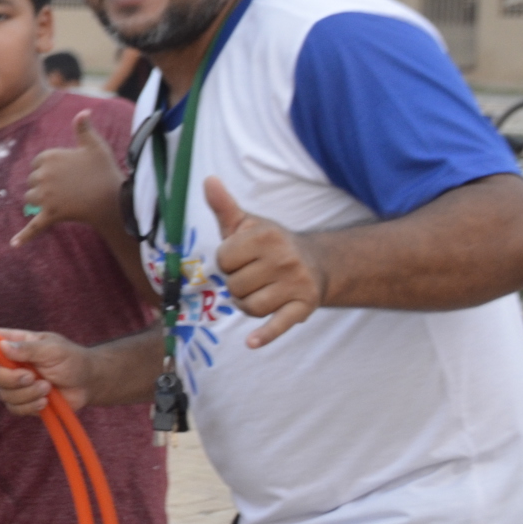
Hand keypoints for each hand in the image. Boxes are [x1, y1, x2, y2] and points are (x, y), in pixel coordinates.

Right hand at [0, 329, 90, 414]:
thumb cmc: (72, 359)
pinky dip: (30, 406)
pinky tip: (46, 401)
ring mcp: (16, 385)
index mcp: (17, 344)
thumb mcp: (53, 349)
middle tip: (32, 377)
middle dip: (10, 379)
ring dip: (27, 394)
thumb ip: (29, 349)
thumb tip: (2, 347)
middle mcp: (12, 364)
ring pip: (4, 394)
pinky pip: (14, 409)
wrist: (87, 384)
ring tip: (47, 388)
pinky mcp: (23, 402)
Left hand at [14, 112, 123, 247]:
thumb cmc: (105, 170)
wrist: (114, 199)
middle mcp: (43, 175)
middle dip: (45, 185)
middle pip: (32, 181)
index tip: (68, 173)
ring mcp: (45, 196)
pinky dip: (24, 236)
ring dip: (40, 202)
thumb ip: (83, 129)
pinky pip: (34, 226)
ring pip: (30, 199)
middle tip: (69, 187)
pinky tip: (13, 244)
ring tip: (63, 200)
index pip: (37, 163)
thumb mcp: (95, 146)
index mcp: (49, 156)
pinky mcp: (50, 214)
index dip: (51, 169)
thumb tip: (82, 111)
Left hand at [207, 177, 324, 347]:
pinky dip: (266, 334)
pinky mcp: (304, 306)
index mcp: (266, 236)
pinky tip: (252, 343)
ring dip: (247, 304)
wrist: (314, 262)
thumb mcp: (246, 224)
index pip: (223, 260)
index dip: (227, 262)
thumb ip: (224, 207)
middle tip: (254, 275)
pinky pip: (280, 324)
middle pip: (234, 285)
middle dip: (237, 284)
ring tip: (261, 290)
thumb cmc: (268, 244)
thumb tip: (208, 180)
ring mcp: (296, 283)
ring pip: (249, 306)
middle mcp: (284, 258)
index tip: (242, 257)